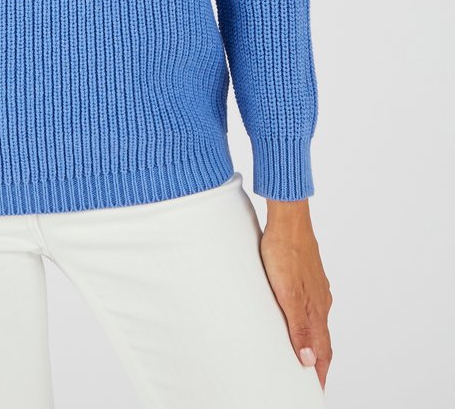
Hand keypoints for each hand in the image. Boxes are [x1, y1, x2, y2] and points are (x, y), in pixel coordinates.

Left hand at [259, 208, 332, 391]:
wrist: (288, 218)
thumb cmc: (284, 251)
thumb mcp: (287, 294)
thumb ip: (298, 327)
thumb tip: (308, 361)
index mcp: (317, 309)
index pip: (323, 351)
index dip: (321, 373)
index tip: (317, 390)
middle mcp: (321, 300)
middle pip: (322, 339)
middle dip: (318, 361)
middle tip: (310, 378)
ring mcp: (316, 286)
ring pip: (317, 321)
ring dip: (313, 340)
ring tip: (303, 353)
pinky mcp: (308, 274)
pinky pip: (310, 305)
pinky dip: (307, 320)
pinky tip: (297, 316)